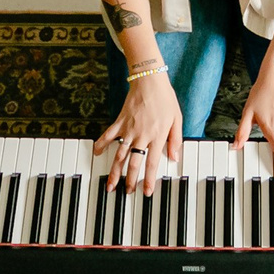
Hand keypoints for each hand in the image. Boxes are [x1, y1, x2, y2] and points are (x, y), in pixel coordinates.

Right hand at [94, 72, 180, 190]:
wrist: (149, 80)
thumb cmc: (165, 99)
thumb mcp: (177, 119)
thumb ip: (175, 140)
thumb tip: (174, 157)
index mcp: (157, 136)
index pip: (152, 163)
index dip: (149, 180)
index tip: (147, 192)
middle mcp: (142, 135)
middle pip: (134, 163)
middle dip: (130, 180)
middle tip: (127, 192)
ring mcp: (129, 129)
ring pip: (120, 155)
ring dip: (114, 171)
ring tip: (110, 185)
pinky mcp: (120, 121)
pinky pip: (108, 135)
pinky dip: (101, 144)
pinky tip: (97, 153)